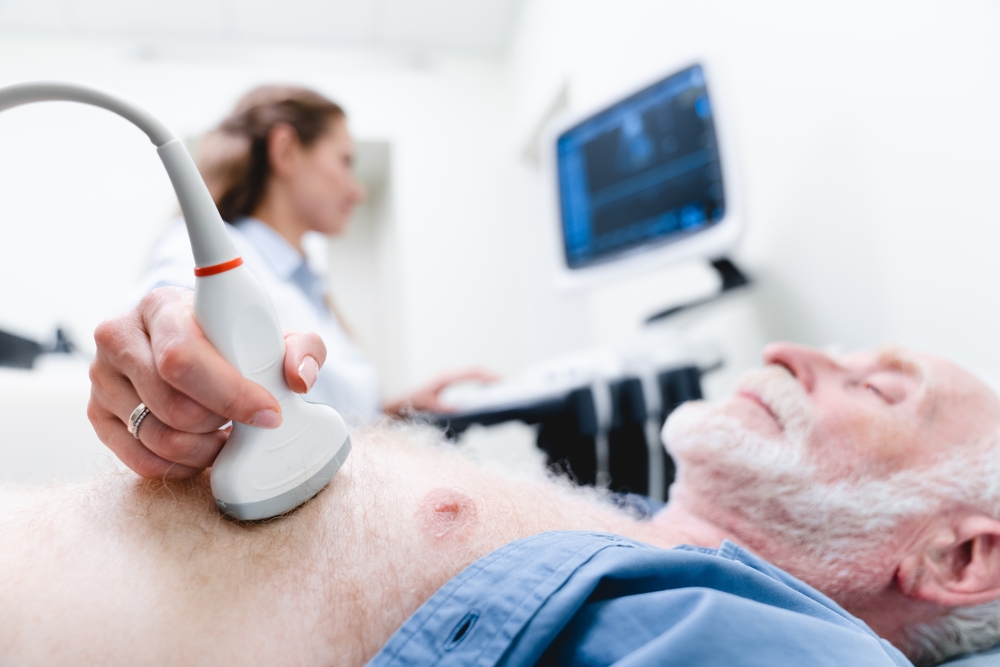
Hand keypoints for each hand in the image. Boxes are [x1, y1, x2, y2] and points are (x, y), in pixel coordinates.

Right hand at [87, 287, 326, 478]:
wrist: (194, 348)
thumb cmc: (233, 340)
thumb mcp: (275, 334)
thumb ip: (302, 348)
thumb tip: (298, 378)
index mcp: (163, 307)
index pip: (184, 359)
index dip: (230, 394)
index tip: (269, 412)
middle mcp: (120, 336)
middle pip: (173, 405)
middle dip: (221, 423)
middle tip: (246, 421)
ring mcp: (101, 377)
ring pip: (157, 436)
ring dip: (205, 448)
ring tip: (226, 434)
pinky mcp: (96, 413)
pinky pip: (140, 459)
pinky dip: (181, 465)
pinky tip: (203, 449)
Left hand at [384, 368, 498, 416]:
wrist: (397, 405)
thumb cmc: (411, 405)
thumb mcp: (429, 408)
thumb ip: (445, 408)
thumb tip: (463, 408)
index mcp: (446, 378)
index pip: (472, 373)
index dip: (488, 376)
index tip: (500, 382)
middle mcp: (449, 376)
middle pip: (476, 371)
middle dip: (492, 376)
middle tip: (506, 385)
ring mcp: (449, 379)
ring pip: (473, 374)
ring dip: (487, 379)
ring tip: (500, 388)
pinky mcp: (449, 384)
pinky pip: (469, 380)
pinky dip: (480, 383)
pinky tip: (486, 392)